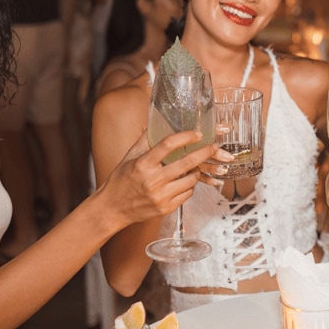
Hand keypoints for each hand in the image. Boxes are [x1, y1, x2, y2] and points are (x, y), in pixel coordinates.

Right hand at [98, 129, 215, 224]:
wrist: (113, 208)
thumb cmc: (121, 180)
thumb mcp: (130, 157)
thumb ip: (145, 140)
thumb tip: (157, 120)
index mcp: (143, 164)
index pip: (168, 144)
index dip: (186, 136)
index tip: (198, 133)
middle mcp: (152, 180)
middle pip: (187, 162)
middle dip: (205, 152)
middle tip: (214, 146)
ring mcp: (160, 196)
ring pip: (191, 180)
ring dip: (196, 171)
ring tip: (194, 166)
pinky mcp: (166, 208)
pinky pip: (187, 194)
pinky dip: (189, 186)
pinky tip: (184, 182)